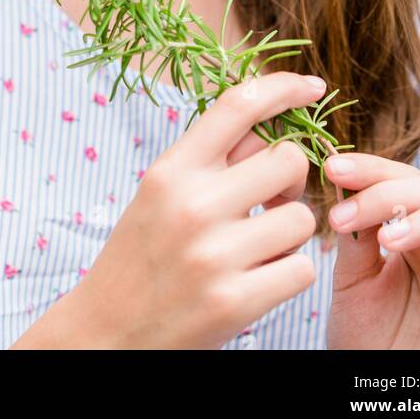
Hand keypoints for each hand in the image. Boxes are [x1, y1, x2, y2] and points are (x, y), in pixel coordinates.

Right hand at [67, 71, 325, 348]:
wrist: (106, 331)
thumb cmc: (141, 254)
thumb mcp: (160, 192)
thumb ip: (210, 159)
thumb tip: (271, 120)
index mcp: (171, 170)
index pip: (237, 105)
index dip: (283, 87)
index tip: (313, 87)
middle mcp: (192, 204)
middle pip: (288, 159)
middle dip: (291, 179)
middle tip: (271, 200)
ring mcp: (214, 255)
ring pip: (303, 218)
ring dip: (291, 233)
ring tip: (260, 247)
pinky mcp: (234, 302)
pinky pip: (303, 269)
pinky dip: (291, 274)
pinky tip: (260, 279)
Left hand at [324, 153, 419, 349]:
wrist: (377, 386)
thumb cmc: (367, 333)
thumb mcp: (353, 279)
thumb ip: (356, 235)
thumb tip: (341, 179)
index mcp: (417, 231)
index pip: (408, 178)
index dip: (373, 168)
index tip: (334, 168)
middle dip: (395, 191)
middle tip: (348, 216)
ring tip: (390, 241)